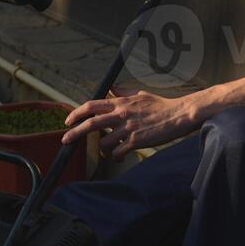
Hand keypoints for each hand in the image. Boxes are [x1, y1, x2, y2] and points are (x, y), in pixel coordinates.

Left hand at [61, 89, 197, 160]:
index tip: (69, 121)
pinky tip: (119, 157)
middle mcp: (121, 114)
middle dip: (74, 133)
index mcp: (120, 102)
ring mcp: (128, 128)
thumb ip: (123, 93)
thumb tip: (111, 89)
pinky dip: (115, 157)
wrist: (179, 115)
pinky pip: (117, 152)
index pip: (92, 105)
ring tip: (109, 152)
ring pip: (104, 142)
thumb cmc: (161, 105)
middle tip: (65, 140)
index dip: (77, 113)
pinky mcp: (136, 141)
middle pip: (90, 124)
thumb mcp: (140, 94)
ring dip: (103, 149)